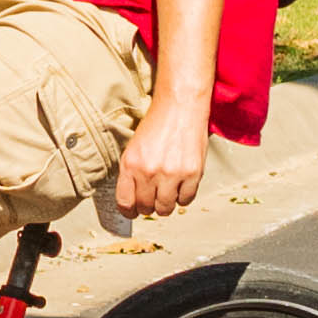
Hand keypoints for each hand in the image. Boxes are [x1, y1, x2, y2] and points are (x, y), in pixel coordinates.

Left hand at [113, 100, 215, 218]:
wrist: (181, 107)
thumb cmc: (158, 124)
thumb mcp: (134, 147)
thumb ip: (131, 173)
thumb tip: (131, 198)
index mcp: (131, 164)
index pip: (125, 202)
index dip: (129, 210)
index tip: (132, 211)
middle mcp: (149, 171)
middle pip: (146, 208)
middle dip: (148, 206)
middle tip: (153, 198)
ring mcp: (172, 174)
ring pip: (166, 208)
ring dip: (166, 204)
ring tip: (167, 191)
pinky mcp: (192, 174)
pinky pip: (186, 200)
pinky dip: (183, 197)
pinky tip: (181, 186)